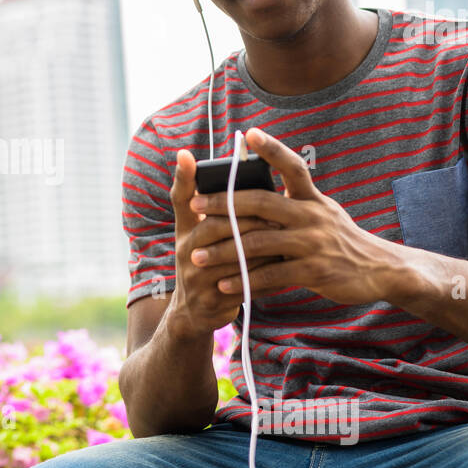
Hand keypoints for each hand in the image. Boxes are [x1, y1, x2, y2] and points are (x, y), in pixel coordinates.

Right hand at [165, 147, 285, 341]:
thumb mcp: (197, 235)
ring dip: (264, 245)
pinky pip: (246, 282)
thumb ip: (211, 207)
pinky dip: (267, 273)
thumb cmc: (204, 264)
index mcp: (184, 231)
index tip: (187, 154)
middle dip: (250, 217)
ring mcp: (197, 277)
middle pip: (217, 225)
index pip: (180, 199)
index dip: (182, 177)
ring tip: (287, 236)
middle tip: (278, 211)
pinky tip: (285, 266)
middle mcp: (185, 251)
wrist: (194, 313)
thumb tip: (222, 171)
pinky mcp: (213, 299)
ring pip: (236, 254)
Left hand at [188, 127, 396, 306]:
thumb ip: (294, 203)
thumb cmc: (341, 241)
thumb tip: (257, 189)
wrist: (380, 271)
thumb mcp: (324, 213)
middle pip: (261, 203)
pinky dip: (244, 280)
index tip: (250, 133)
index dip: (272, 149)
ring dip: (224, 250)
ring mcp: (313, 243)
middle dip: (223, 203)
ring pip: (258, 243)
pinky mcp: (314, 271)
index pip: (292, 166)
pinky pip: (270, 276)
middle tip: (194, 204)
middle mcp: (312, 215)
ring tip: (197, 256)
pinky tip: (224, 284)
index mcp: (312, 198)